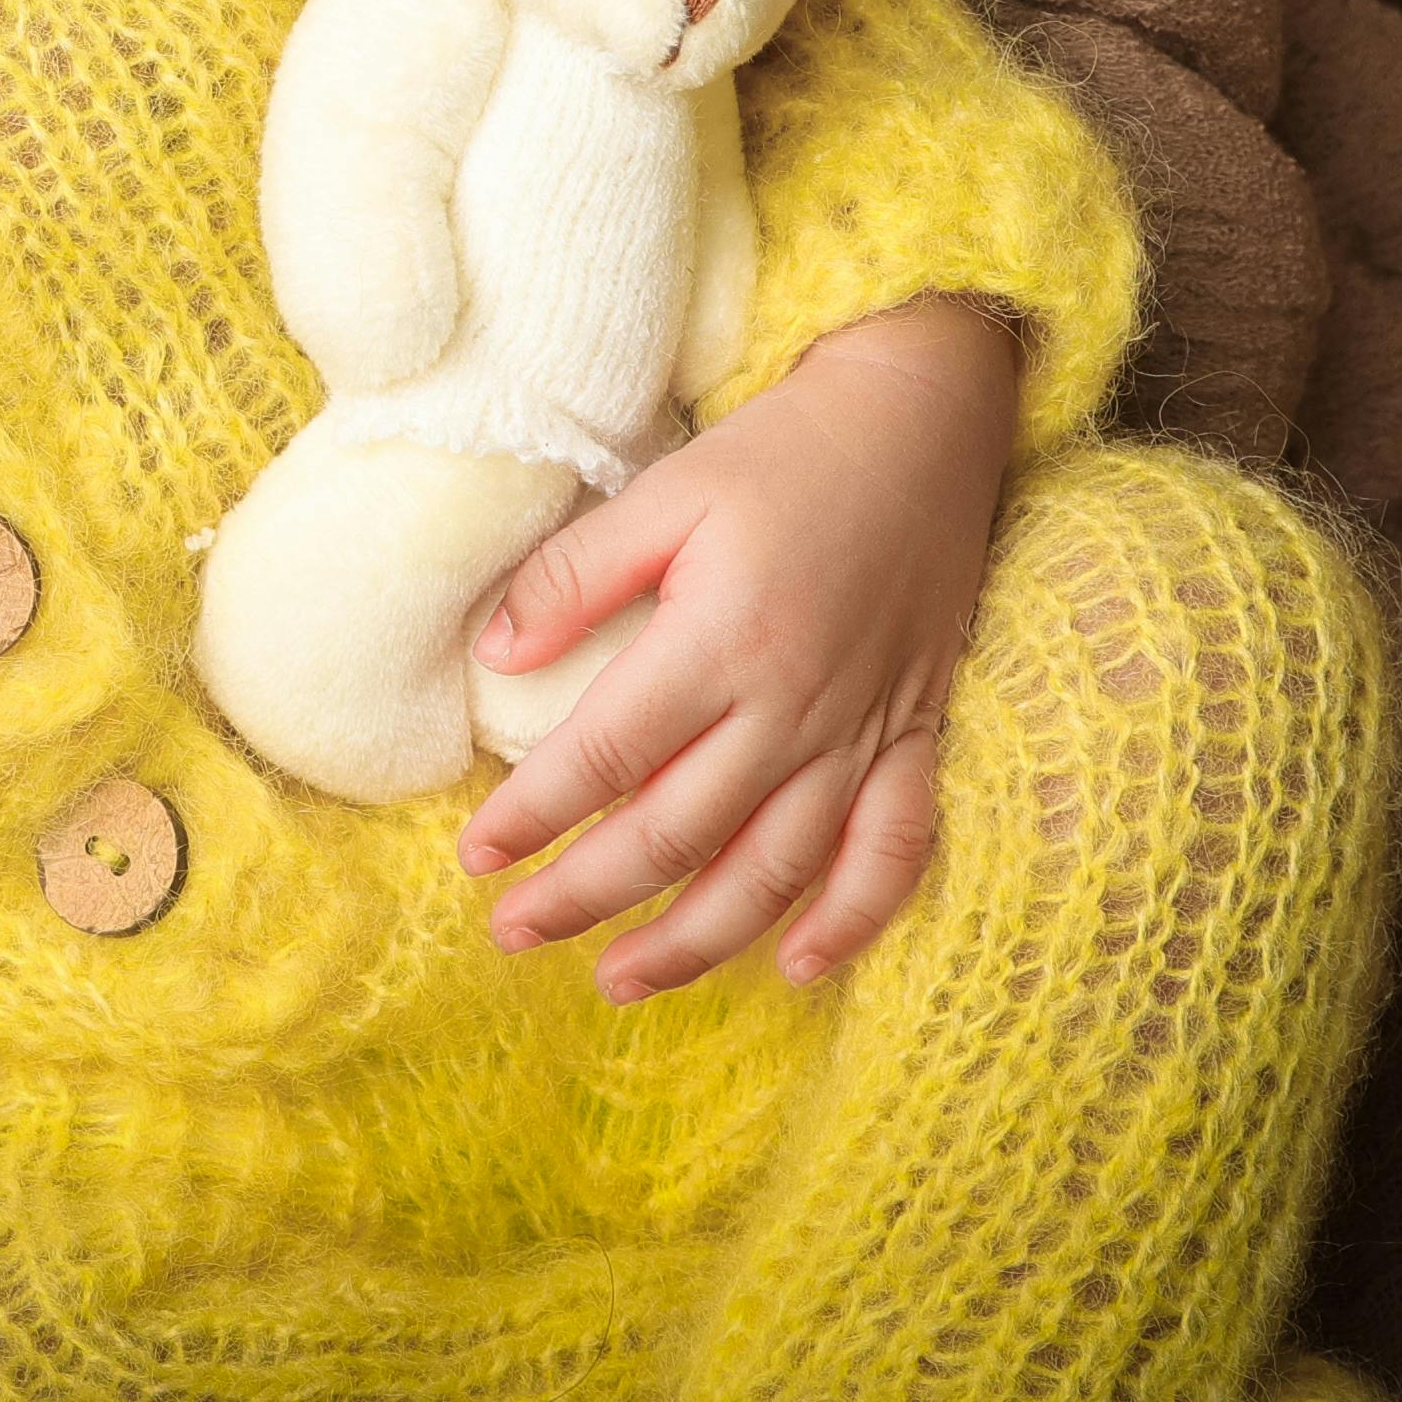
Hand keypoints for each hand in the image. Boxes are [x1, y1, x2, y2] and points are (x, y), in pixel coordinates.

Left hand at [448, 292, 1019, 1001]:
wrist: (925, 421)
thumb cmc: (784, 451)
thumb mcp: (664, 490)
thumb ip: (575, 576)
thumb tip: (491, 659)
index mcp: (722, 640)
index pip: (607, 757)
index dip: (535, 817)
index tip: (475, 857)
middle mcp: (794, 704)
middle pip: (678, 834)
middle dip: (588, 896)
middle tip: (513, 933)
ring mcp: (863, 730)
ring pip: (774, 869)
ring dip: (695, 939)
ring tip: (619, 981)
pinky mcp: (916, 735)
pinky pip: (892, 851)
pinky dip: (851, 921)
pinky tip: (795, 969)